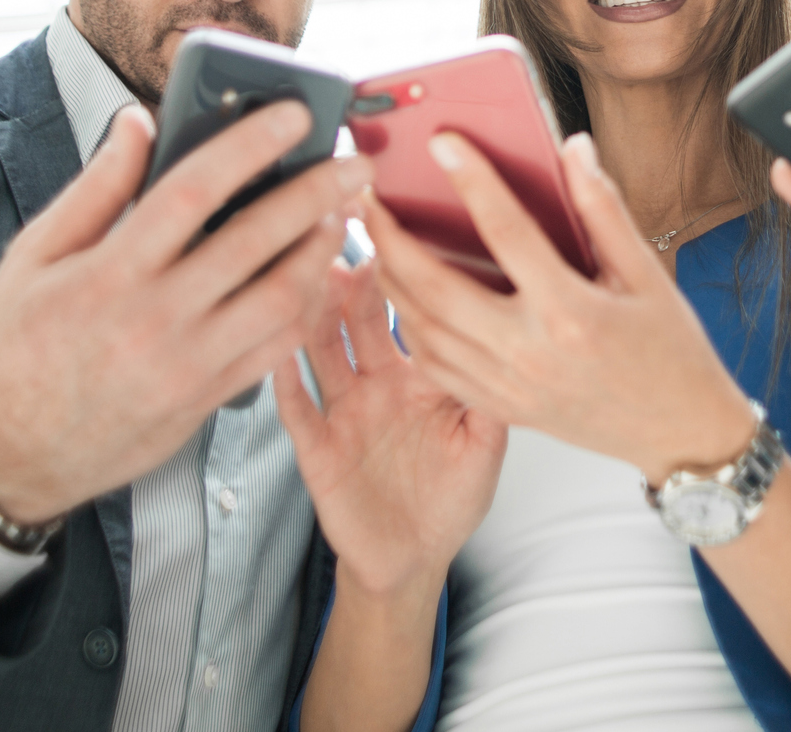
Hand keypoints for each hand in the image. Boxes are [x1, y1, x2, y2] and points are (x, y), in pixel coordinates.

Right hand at [0, 102, 366, 524]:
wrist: (13, 452)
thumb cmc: (18, 345)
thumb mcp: (34, 257)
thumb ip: (94, 188)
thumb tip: (139, 121)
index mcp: (107, 274)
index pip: (192, 191)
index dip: (249, 146)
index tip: (294, 116)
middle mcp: (154, 319)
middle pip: (254, 242)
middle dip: (315, 193)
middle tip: (354, 161)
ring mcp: (187, 365)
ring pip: (280, 299)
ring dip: (320, 251)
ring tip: (340, 213)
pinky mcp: (208, 399)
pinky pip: (277, 348)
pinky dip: (307, 306)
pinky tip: (319, 273)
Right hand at [276, 253, 506, 598]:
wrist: (411, 560)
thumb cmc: (450, 501)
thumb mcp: (486, 445)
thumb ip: (494, 396)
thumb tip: (514, 340)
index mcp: (422, 377)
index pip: (411, 314)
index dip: (406, 276)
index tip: (404, 230)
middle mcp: (379, 384)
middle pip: (359, 320)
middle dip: (354, 279)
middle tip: (349, 236)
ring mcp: (345, 412)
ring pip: (323, 351)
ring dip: (315, 315)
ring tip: (311, 277)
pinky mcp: (318, 447)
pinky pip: (297, 410)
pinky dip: (285, 383)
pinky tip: (277, 354)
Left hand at [365, 132, 753, 486]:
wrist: (680, 433)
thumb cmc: (670, 354)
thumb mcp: (646, 274)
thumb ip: (603, 209)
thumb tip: (574, 152)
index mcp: (571, 312)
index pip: (508, 231)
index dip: (472, 180)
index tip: (443, 143)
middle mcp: (530, 351)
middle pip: (437, 287)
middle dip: (392, 237)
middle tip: (370, 197)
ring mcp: (508, 385)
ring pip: (423, 329)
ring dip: (390, 280)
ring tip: (375, 239)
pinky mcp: (500, 406)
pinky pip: (435, 366)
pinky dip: (409, 327)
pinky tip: (404, 298)